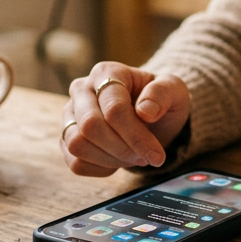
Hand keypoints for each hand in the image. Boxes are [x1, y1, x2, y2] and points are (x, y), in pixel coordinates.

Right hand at [60, 62, 189, 176]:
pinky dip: (100, 169)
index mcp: (107, 72)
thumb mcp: (174, 90)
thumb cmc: (160, 100)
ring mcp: (70, 114)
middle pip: (90, 126)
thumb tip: (145, 111)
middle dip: (122, 149)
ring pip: (77, 144)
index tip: (157, 155)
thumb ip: (163, 93)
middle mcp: (81, 89)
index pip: (114, 109)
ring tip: (133, 157)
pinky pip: (75, 162)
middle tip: (145, 157)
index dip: (136, 136)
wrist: (150, 114)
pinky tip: (119, 161)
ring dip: (110, 160)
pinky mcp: (66, 137)